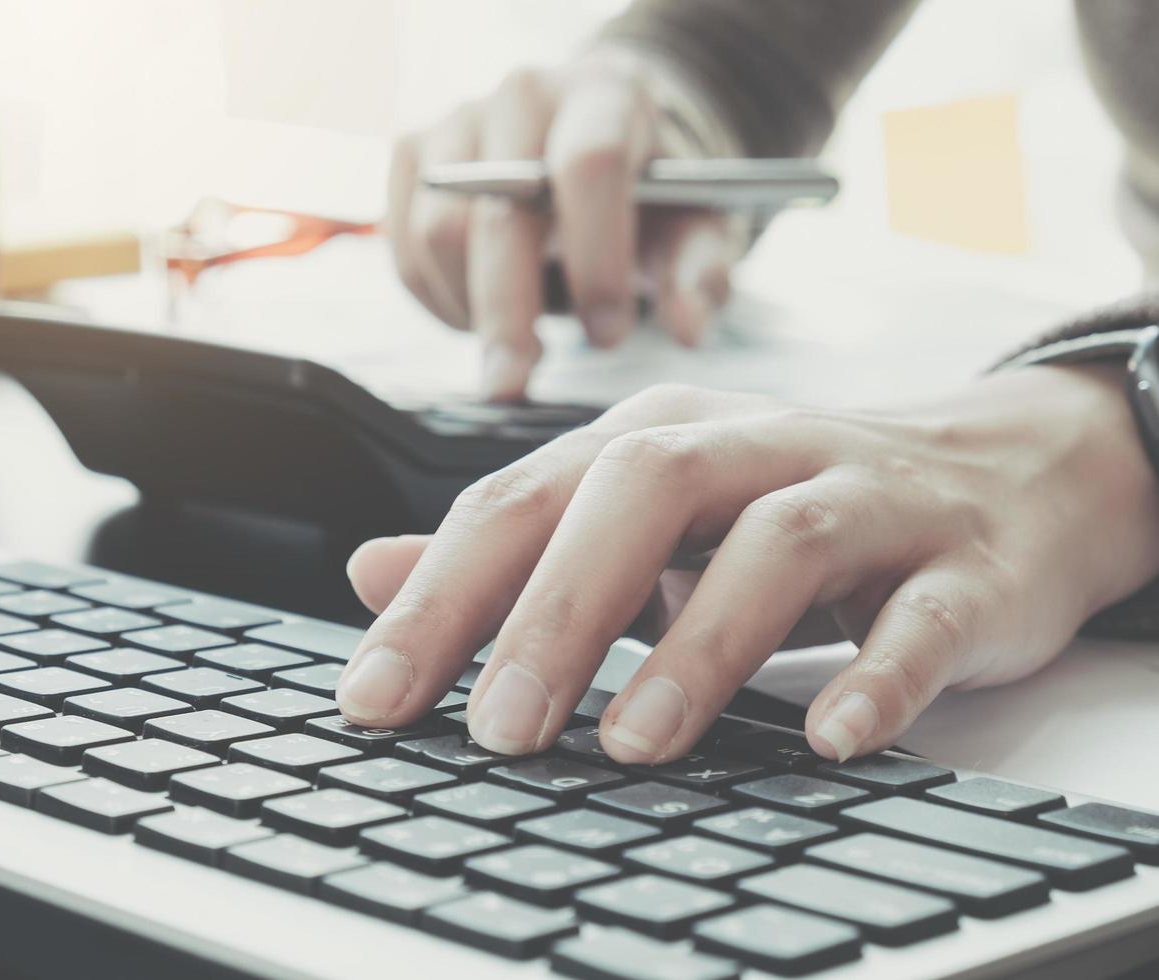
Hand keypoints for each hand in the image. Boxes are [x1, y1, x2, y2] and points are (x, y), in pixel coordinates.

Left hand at [336, 367, 1158, 762]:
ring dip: (701, 646)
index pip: (525, 501)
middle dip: (558, 611)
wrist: (1001, 472)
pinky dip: (879, 673)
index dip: (443, 597)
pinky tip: (833, 737)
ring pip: (776, 545)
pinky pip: (922, 614)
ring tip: (635, 742)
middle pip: (640, 494)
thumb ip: (514, 545)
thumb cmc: (789, 503)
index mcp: (656, 438)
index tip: (375, 697)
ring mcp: (864, 497)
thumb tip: (371, 572)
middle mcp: (752, 447)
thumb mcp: (643, 516)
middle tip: (498, 726)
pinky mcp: (960, 562)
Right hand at [387, 47, 741, 400]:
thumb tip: (689, 328)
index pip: (589, 164)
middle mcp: (523, 94)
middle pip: (495, 213)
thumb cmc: (647, 195)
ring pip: (438, 235)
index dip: (596, 257)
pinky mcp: (411, 153)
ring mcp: (457, 120)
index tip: (609, 335)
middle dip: (505, 315)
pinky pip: (405, 249)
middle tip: (515, 385)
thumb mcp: (695, 227)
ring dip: (471, 309)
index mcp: (605, 96)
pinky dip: (438, 300)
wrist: (594, 144)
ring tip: (515, 340)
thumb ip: (699, 274)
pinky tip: (480, 316)